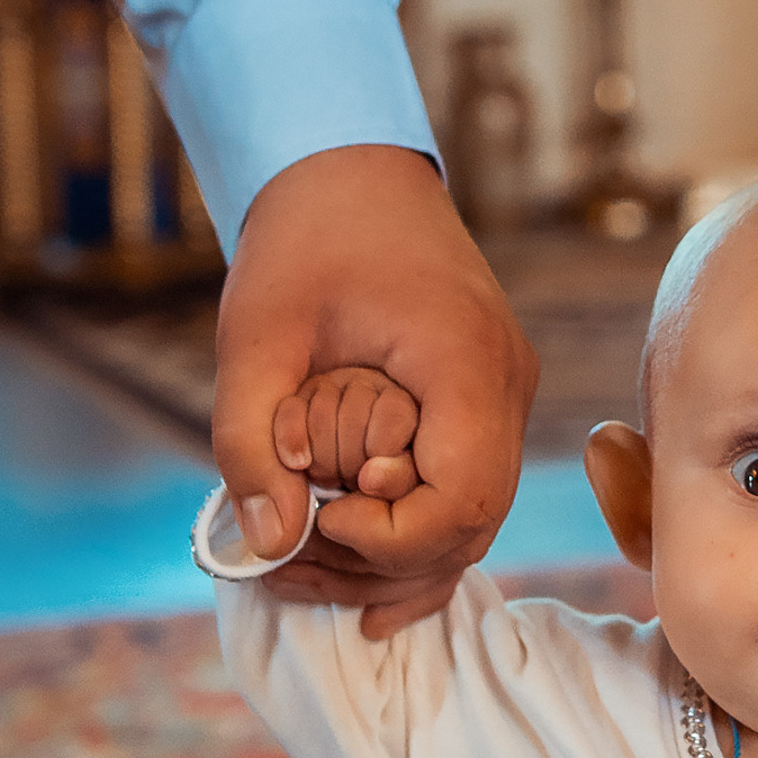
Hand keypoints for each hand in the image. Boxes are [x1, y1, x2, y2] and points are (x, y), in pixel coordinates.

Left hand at [214, 144, 537, 601]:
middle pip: (474, 524)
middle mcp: (506, 389)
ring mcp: (507, 403)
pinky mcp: (487, 411)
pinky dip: (418, 542)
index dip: (394, 537)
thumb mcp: (255, 332)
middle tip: (294, 562)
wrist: (354, 173)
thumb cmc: (304, 239)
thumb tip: (268, 545)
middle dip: (385, 563)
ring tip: (307, 573)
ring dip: (395, 562)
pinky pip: (468, 497)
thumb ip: (250, 440)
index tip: (320, 521)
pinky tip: (365, 585)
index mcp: (464, 360)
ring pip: (475, 523)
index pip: (463, 497)